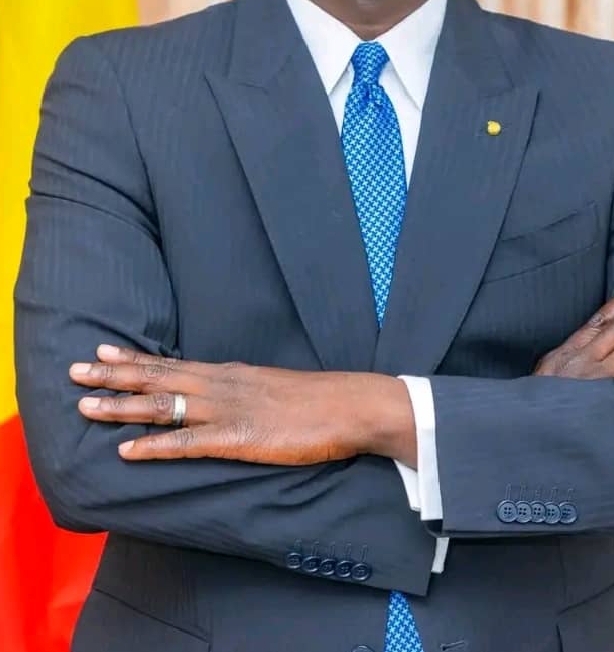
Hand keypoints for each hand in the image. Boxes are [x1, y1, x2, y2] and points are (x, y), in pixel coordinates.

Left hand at [69, 349, 414, 464]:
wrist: (350, 405)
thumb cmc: (317, 401)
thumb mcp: (271, 387)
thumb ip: (242, 390)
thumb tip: (221, 394)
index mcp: (230, 372)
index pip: (173, 362)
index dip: (136, 359)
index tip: (103, 350)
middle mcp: (222, 385)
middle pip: (159, 378)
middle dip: (115, 376)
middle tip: (76, 370)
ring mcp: (228, 410)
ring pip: (164, 405)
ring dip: (122, 406)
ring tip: (86, 406)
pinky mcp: (239, 439)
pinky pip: (187, 443)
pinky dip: (153, 446)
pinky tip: (127, 450)